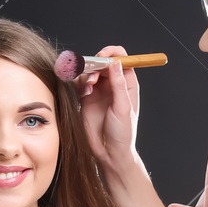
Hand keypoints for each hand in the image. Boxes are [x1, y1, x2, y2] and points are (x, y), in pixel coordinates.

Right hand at [76, 44, 139, 175]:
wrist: (109, 152)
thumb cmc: (122, 134)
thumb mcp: (123, 108)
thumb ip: (119, 85)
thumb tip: (115, 64)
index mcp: (127, 84)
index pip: (121, 59)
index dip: (112, 54)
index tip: (103, 57)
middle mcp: (113, 85)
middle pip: (103, 62)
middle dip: (96, 64)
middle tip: (92, 74)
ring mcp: (99, 91)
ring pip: (90, 71)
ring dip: (86, 75)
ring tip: (88, 87)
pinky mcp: (86, 98)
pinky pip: (80, 83)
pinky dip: (79, 83)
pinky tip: (83, 92)